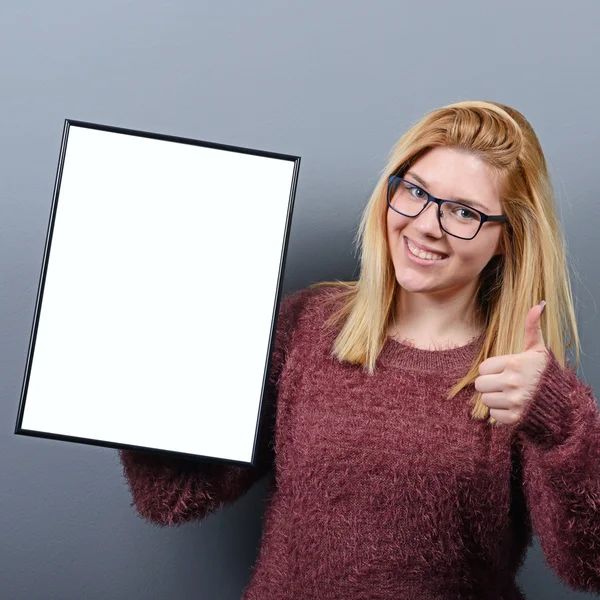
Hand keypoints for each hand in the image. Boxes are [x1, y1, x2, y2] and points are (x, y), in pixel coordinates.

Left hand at [475, 302, 549, 425]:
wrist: (563, 402)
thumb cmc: (546, 374)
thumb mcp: (537, 349)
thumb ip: (532, 328)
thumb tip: (538, 305)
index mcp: (514, 363)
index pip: (483, 368)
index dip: (491, 370)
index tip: (503, 371)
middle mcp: (512, 382)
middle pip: (480, 385)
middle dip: (489, 384)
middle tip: (503, 384)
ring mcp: (514, 401)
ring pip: (485, 400)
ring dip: (494, 399)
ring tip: (509, 395)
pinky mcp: (515, 417)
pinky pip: (493, 415)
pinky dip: (500, 413)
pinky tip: (513, 407)